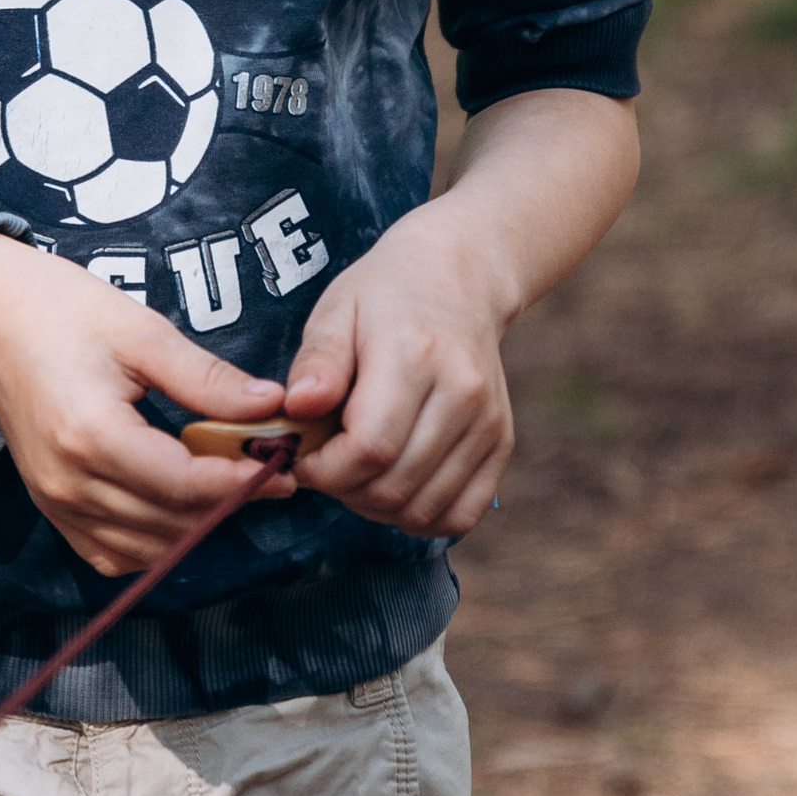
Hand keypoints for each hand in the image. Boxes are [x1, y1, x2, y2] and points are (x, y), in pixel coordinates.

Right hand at [0, 236, 286, 574]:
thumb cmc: (62, 310)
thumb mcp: (142, 331)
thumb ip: (206, 378)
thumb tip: (271, 406)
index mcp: (92, 435)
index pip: (184, 486)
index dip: (241, 483)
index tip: (283, 468)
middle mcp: (69, 482)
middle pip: (171, 521)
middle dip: (228, 502)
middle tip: (269, 472)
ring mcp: (54, 501)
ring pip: (146, 547)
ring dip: (195, 525)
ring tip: (228, 483)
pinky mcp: (49, 505)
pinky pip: (111, 552)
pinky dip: (152, 542)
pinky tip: (177, 508)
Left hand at [280, 217, 517, 536]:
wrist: (458, 277)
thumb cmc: (384, 295)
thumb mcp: (338, 311)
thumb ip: (317, 363)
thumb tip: (296, 410)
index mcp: (415, 357)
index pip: (368, 449)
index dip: (325, 470)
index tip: (302, 457)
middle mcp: (462, 394)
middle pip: (395, 486)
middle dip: (344, 491)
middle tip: (325, 464)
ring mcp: (488, 422)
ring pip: (425, 510)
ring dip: (377, 508)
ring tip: (356, 472)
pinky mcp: (501, 442)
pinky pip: (462, 515)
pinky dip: (421, 518)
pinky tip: (394, 487)